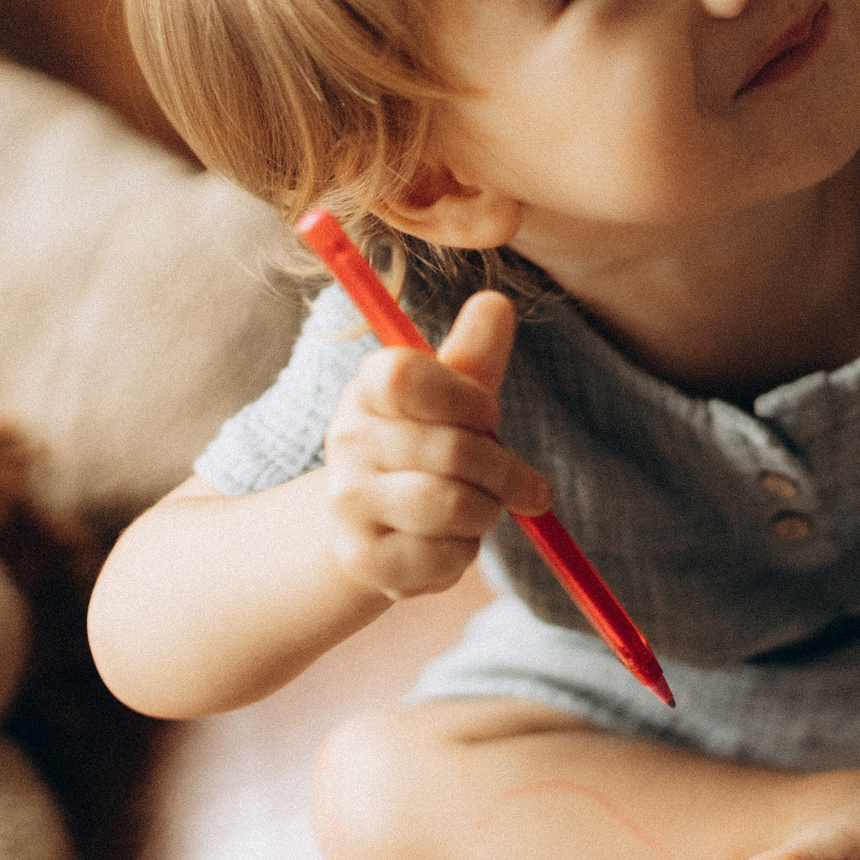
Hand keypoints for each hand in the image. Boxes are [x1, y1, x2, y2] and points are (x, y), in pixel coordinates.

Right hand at [321, 291, 551, 598]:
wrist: (373, 527)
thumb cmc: (426, 447)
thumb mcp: (451, 398)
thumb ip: (475, 355)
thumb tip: (496, 301)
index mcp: (369, 387)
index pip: (407, 376)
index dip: (465, 398)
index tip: (488, 415)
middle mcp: (346, 440)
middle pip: (454, 449)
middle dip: (504, 470)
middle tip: (513, 481)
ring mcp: (349, 502)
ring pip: (454, 505)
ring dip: (487, 512)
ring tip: (479, 509)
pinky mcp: (363, 558)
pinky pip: (444, 557)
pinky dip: (464, 553)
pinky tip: (448, 542)